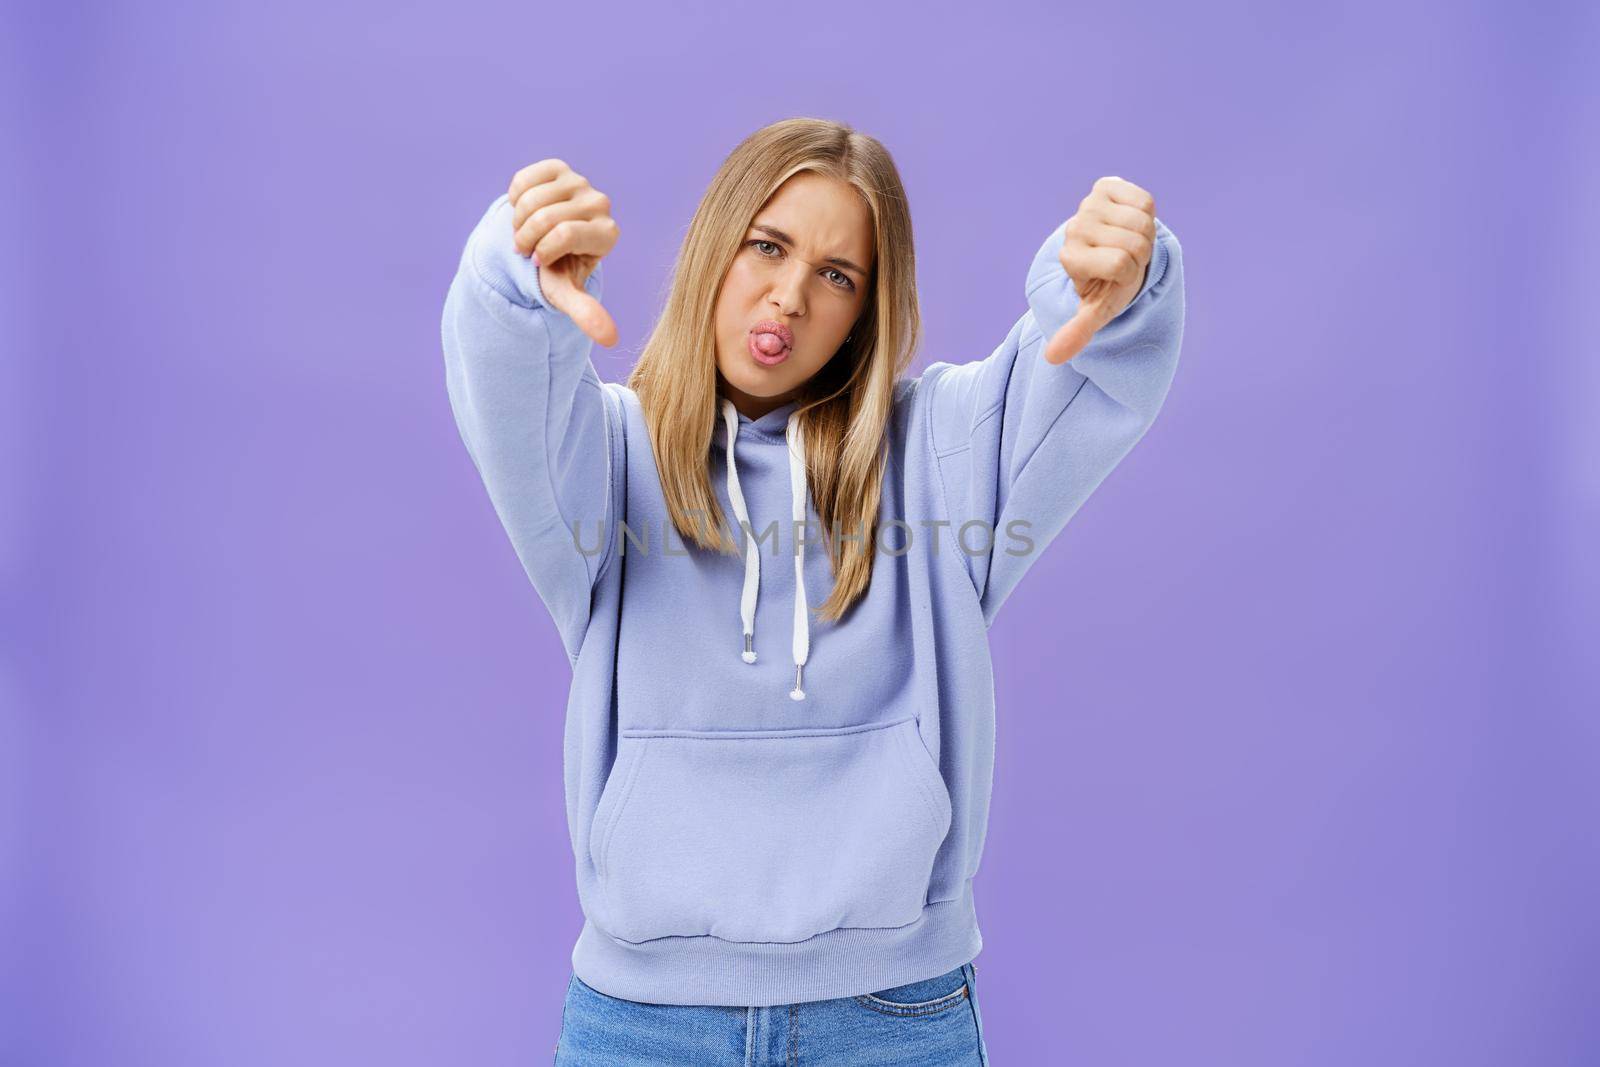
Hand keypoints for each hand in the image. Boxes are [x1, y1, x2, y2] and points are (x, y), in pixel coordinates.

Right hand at [507, 158, 619, 347]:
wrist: (545, 244)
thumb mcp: (566, 293)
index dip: (542, 250)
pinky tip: (526, 210)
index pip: (564, 234)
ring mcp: (580, 183)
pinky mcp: (559, 168)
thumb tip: (610, 340)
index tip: (541, 261)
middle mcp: (600, 204)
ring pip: (532, 197)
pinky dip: (515, 198)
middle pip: (545, 216)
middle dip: (525, 237)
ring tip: (526, 232)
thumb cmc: (558, 272)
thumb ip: (586, 313)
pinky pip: (523, 180)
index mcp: (607, 234)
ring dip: (517, 220)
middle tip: (526, 249)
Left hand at [1042, 176, 1157, 364]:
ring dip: (1144, 234)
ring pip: (1142, 221)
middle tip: (1124, 258)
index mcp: (1070, 258)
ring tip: (1127, 242)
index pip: (1121, 264)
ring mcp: (1089, 204)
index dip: (1129, 273)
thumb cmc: (1107, 285)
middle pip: (1135, 243)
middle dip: (1140, 255)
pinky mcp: (1106, 186)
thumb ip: (1078, 331)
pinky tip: (1130, 221)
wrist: (1110, 251)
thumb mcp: (1096, 311)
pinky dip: (1146, 213)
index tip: (1116, 276)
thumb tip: (1052, 359)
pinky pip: (1145, 200)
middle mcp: (1075, 228)